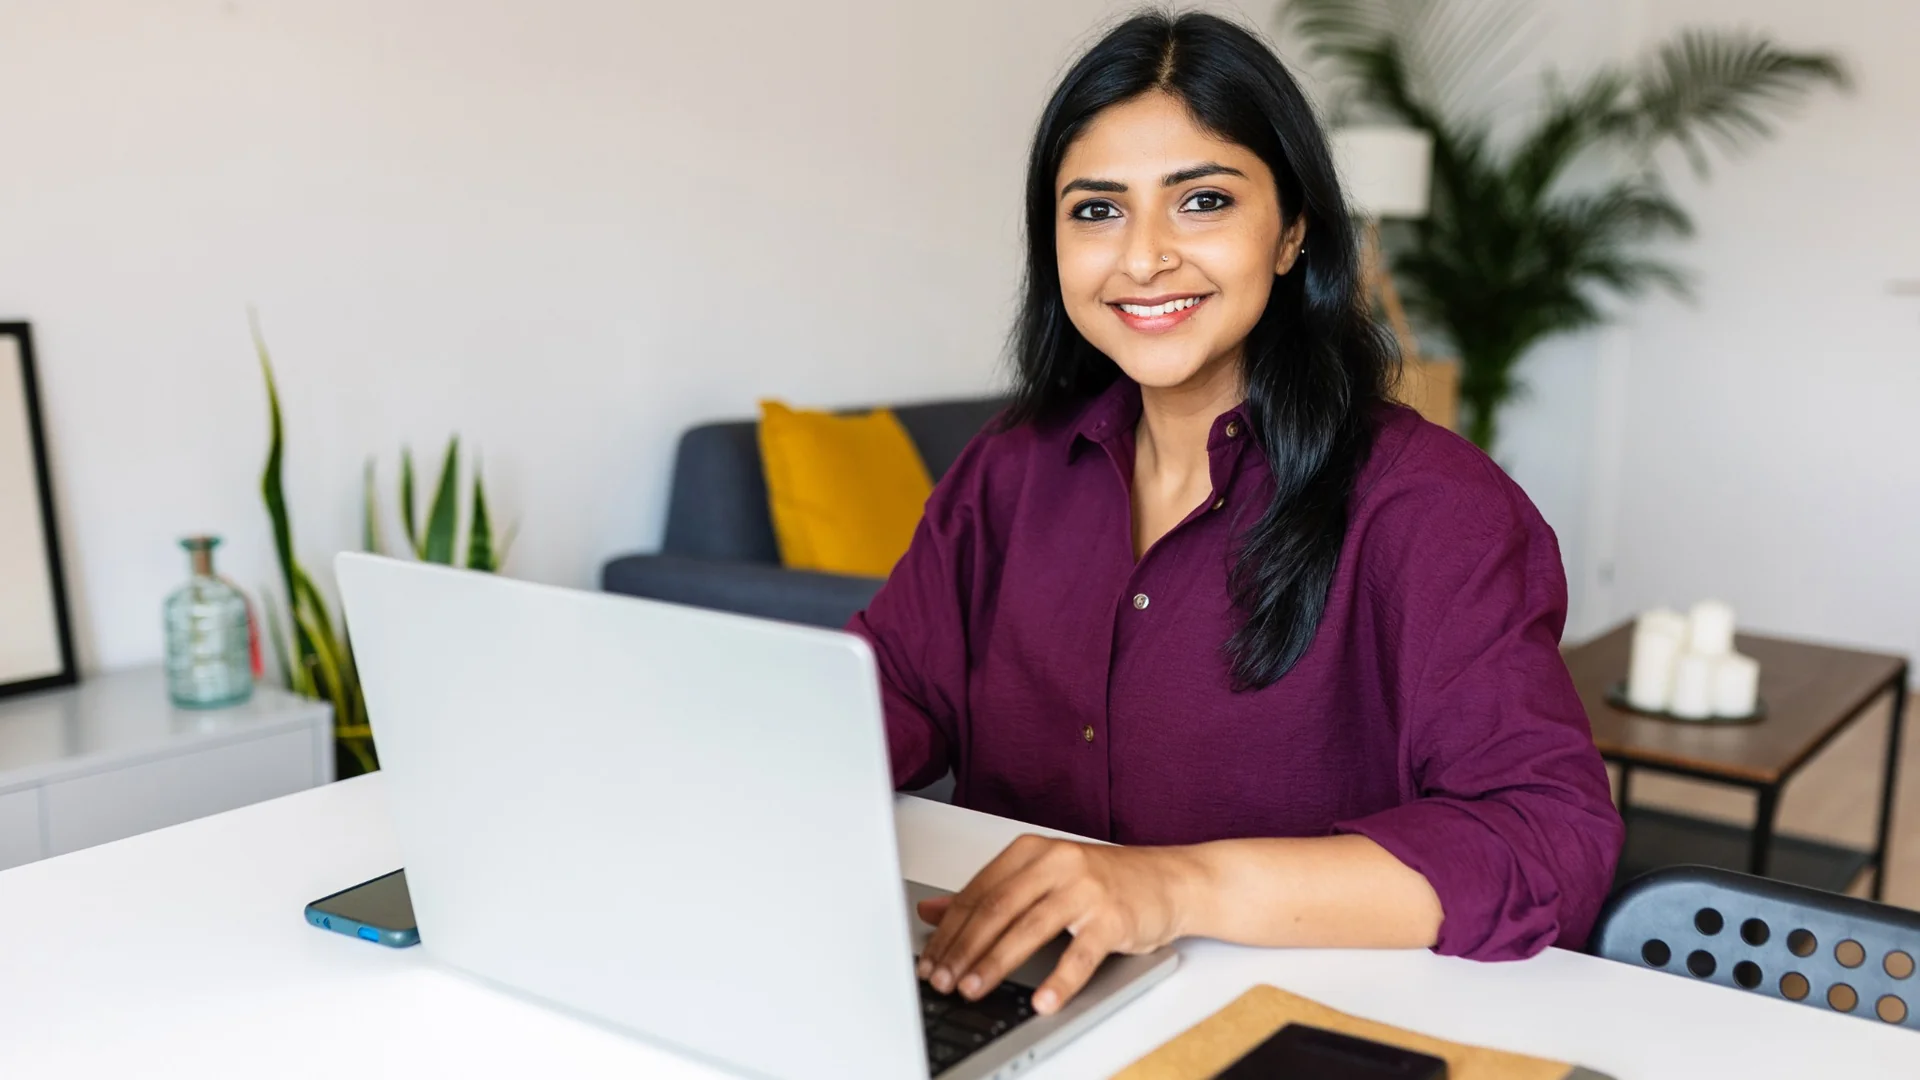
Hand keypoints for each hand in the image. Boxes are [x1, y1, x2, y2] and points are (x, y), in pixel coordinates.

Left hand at [914, 834, 1198, 1015]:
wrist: (1168, 881)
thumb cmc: (1103, 883)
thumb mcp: (1040, 880)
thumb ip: (987, 894)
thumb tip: (931, 912)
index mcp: (1031, 851)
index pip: (978, 893)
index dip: (949, 931)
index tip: (929, 960)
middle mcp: (1056, 862)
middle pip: (997, 908)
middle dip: (964, 949)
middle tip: (942, 980)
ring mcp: (1085, 888)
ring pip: (1030, 928)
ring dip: (996, 963)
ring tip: (973, 989)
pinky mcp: (1113, 916)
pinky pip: (1081, 953)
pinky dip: (1059, 980)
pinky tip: (1042, 1000)